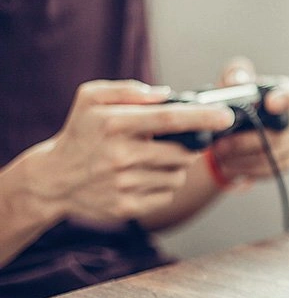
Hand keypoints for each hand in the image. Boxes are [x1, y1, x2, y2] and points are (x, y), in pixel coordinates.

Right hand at [39, 80, 234, 223]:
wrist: (54, 179)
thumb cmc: (81, 133)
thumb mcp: (92, 98)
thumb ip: (129, 90)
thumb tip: (167, 94)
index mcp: (114, 124)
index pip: (170, 119)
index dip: (203, 117)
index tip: (225, 117)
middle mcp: (119, 156)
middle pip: (182, 152)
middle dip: (187, 147)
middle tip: (174, 143)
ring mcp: (123, 184)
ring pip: (177, 176)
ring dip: (174, 167)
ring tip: (150, 160)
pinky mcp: (126, 207)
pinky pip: (166, 195)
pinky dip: (162, 186)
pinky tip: (142, 178)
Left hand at [209, 57, 288, 183]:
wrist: (228, 134)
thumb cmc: (236, 103)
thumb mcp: (230, 83)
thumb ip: (235, 74)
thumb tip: (238, 81)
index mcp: (287, 92)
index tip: (270, 103)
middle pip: (285, 129)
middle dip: (251, 137)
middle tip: (223, 141)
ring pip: (275, 151)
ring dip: (243, 154)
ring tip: (219, 152)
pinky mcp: (286, 161)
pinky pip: (271, 167)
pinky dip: (247, 167)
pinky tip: (230, 162)